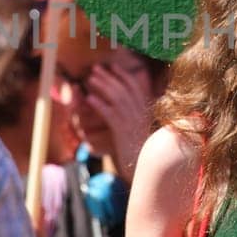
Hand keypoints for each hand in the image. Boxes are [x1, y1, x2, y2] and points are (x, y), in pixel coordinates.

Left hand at [84, 64, 154, 179]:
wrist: (147, 169)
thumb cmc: (141, 150)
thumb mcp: (140, 128)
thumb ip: (136, 113)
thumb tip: (129, 104)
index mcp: (146, 110)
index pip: (136, 86)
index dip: (123, 75)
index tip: (112, 66)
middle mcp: (141, 113)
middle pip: (124, 88)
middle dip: (109, 77)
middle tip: (95, 68)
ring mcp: (133, 122)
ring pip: (117, 98)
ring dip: (103, 86)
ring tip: (90, 79)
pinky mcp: (124, 133)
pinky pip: (111, 114)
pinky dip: (100, 104)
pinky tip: (90, 99)